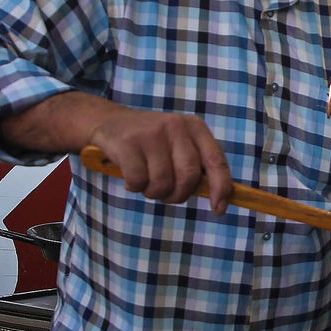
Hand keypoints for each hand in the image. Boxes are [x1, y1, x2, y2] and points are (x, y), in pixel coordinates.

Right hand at [86, 109, 232, 210]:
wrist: (110, 121)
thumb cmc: (152, 143)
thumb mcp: (179, 144)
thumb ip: (198, 165)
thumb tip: (219, 199)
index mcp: (195, 127)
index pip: (216, 161)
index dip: (220, 188)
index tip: (218, 209)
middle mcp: (176, 126)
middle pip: (189, 176)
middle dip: (178, 194)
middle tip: (167, 194)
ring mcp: (152, 133)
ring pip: (163, 183)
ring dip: (154, 192)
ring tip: (146, 182)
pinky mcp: (129, 142)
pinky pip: (139, 181)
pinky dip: (135, 187)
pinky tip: (131, 177)